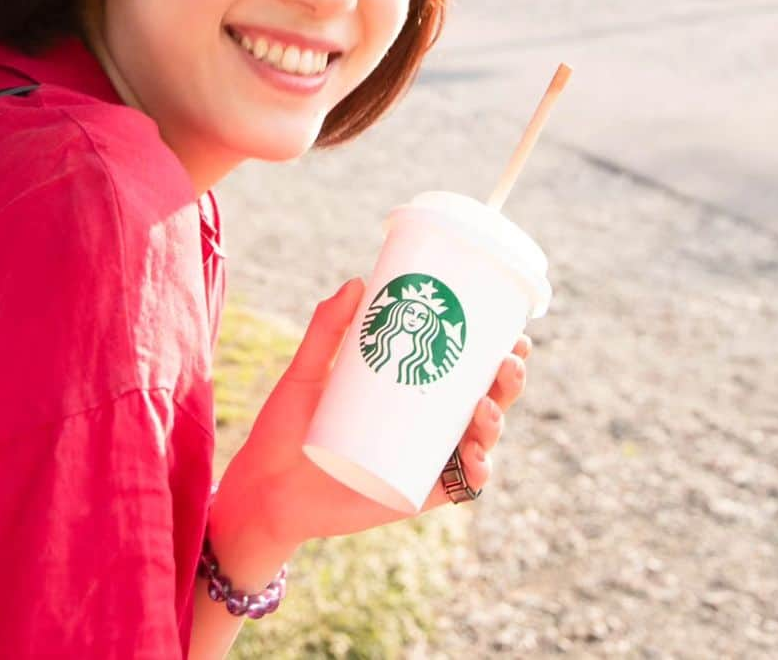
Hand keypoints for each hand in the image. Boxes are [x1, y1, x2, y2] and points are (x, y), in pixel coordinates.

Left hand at [213, 278, 530, 554]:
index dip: (497, 352)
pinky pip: (458, 488)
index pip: (465, 368)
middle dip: (508, 382)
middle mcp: (425, 425)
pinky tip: (476, 459)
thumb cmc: (286, 427)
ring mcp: (423, 460)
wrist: (264, 487)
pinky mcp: (415, 495)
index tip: (513, 331)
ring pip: (479, 441)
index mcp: (410, 390)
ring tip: (484, 408)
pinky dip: (476, 475)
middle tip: (508, 362)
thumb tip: (357, 282)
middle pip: (484, 400)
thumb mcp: (306, 370)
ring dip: (496, 424)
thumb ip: (327, 327)